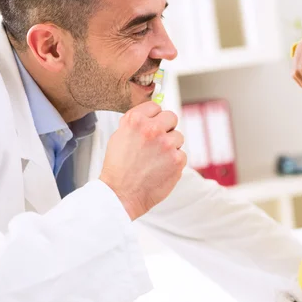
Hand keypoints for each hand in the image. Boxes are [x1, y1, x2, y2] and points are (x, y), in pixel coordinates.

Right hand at [100, 101, 186, 219]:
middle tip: (158, 142)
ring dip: (171, 146)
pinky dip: (174, 161)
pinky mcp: (178, 159)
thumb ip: (136, 123)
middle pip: (171, 117)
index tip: (153, 125)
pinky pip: (182, 154)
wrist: (121, 194)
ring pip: (179, 137)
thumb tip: (150, 114)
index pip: (156, 107)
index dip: (154, 117)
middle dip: (166, 128)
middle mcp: (152, 129)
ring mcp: (167, 144)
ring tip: (156, 159)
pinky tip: (161, 168)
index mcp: (136, 121)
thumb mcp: (119, 136)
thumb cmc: (118, 168)